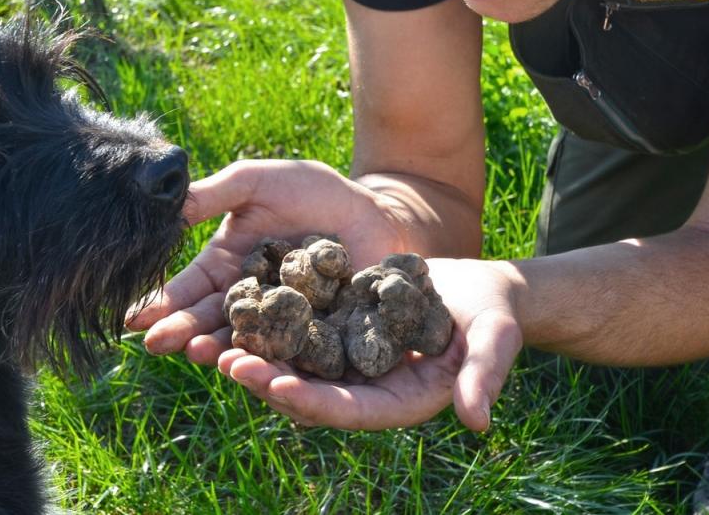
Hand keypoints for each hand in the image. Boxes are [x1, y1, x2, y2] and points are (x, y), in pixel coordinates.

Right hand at [125, 159, 410, 364]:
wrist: (373, 211)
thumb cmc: (311, 191)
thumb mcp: (256, 182)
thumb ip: (214, 194)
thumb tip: (165, 203)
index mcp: (227, 267)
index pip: (189, 288)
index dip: (163, 302)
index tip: (135, 319)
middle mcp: (249, 300)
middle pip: (210, 320)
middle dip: (183, 331)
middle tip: (156, 344)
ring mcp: (282, 322)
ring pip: (246, 340)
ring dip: (219, 348)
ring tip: (198, 353)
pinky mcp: (318, 336)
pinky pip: (293, 350)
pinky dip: (274, 359)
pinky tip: (256, 364)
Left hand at [219, 257, 522, 430]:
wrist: (480, 289)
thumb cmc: (495, 316)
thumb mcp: (494, 340)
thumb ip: (484, 376)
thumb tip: (478, 420)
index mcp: (398, 401)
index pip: (347, 409)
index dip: (310, 400)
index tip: (274, 386)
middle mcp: (364, 386)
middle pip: (307, 392)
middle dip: (266, 379)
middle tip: (226, 361)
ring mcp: (346, 359)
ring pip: (293, 363)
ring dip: (255, 355)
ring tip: (213, 340)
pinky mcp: (336, 329)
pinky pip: (296, 330)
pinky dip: (267, 322)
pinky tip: (234, 305)